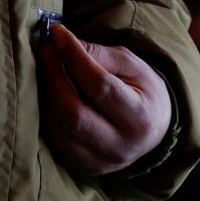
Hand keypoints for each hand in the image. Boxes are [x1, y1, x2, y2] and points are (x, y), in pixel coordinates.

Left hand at [42, 24, 169, 176]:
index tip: (57, 34)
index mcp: (140, 117)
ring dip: (45, 95)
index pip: (99, 86)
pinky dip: (46, 114)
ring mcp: (101, 161)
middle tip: (45, 51)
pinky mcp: (85, 166)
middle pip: (74, 114)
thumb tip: (62, 42)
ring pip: (59, 129)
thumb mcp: (131, 65)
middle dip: (52, 77)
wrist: (154, 128)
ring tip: (45, 69)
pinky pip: (55, 141)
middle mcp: (121, 145)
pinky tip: (48, 94)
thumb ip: (100, 54)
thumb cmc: (141, 90)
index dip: (74, 56)